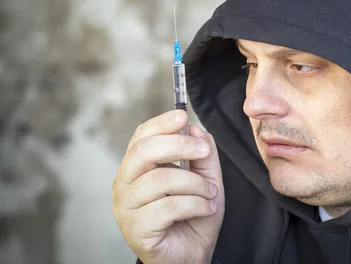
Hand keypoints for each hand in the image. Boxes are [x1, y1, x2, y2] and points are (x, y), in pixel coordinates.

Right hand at [112, 110, 224, 263]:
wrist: (193, 255)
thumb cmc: (194, 217)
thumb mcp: (206, 180)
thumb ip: (203, 155)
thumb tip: (196, 129)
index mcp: (137, 168)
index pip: (141, 137)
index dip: (161, 123)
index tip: (182, 115)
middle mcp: (124, 184)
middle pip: (144, 152)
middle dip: (179, 146)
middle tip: (203, 151)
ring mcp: (126, 207)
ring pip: (160, 179)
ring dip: (195, 184)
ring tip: (211, 194)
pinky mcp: (135, 229)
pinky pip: (168, 206)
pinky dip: (195, 204)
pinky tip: (206, 209)